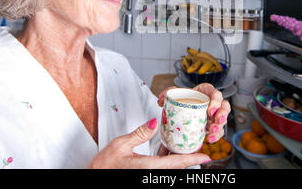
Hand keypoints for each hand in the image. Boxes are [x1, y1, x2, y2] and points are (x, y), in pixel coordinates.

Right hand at [87, 118, 209, 168]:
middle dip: (189, 157)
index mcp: (149, 167)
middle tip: (199, 146)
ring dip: (178, 158)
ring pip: (169, 168)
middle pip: (176, 166)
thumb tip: (155, 122)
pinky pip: (161, 169)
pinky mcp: (144, 174)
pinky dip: (167, 160)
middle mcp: (151, 174)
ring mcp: (148, 176)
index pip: (176, 163)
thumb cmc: (104, 165)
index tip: (206, 156)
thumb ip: (139, 134)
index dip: (193, 159)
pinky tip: (166, 150)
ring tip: (186, 145)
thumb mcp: (120, 145)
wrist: (95, 177)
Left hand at [157, 83, 230, 143]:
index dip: (216, 100)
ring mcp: (214, 115)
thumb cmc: (181, 99)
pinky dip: (216, 136)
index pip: (215, 93)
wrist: (180, 111)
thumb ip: (167, 93)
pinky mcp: (213, 125)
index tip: (210, 109)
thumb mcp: (174, 94)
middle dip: (222, 114)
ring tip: (212, 131)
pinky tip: (210, 139)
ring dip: (220, 126)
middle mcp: (213, 103)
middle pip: (224, 106)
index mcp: (205, 92)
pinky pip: (219, 131)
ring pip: (223, 119)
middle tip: (216, 120)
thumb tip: (161, 100)